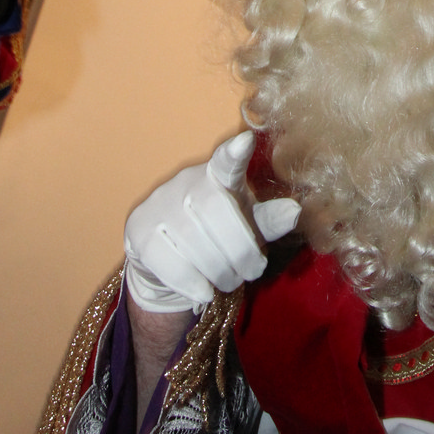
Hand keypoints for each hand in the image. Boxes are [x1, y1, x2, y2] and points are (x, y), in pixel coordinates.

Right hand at [124, 132, 300, 312]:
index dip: (234, 153)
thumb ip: (267, 220)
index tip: (245, 141)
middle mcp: (185, 182)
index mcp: (216, 175)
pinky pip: (169, 260)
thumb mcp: (245, 226)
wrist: (166, 265)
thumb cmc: (216, 236)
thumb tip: (294, 211)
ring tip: (231, 281)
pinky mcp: (140, 232)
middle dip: (241, 249)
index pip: (225, 161)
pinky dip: (192, 282)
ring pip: (193, 240)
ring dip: (220, 270)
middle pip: (217, 212)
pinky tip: (205, 292)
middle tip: (253, 270)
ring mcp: (159, 205)